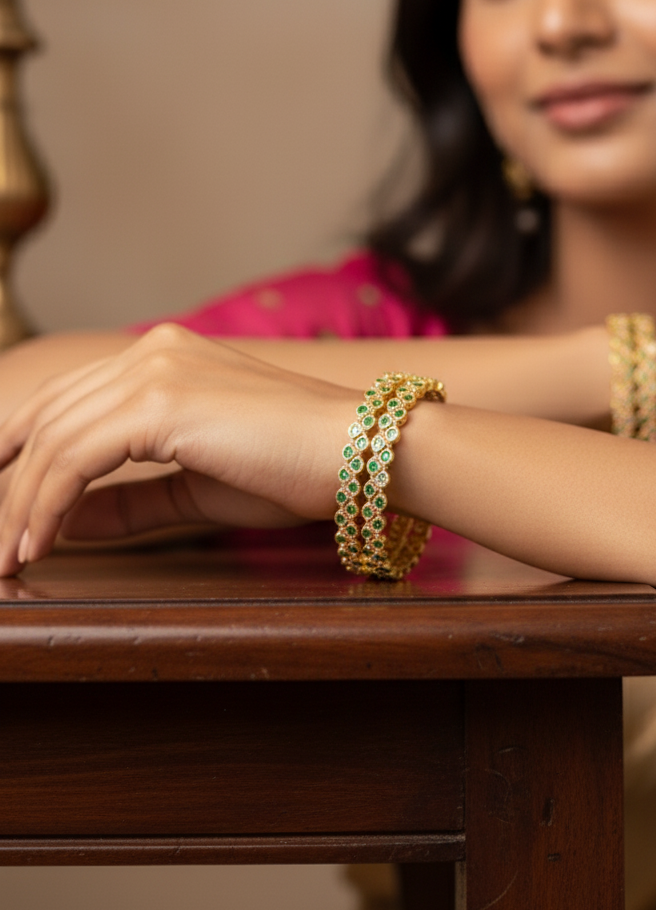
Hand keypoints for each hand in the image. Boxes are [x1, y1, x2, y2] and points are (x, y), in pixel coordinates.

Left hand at [0, 324, 355, 573]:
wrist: (365, 452)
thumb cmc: (299, 468)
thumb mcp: (198, 487)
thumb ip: (131, 498)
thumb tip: (70, 520)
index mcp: (162, 358)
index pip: (67, 402)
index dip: (21, 454)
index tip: (6, 509)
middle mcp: (151, 352)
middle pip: (47, 417)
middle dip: (9, 482)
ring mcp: (155, 370)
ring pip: (52, 440)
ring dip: (22, 506)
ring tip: (10, 556)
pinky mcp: (161, 403)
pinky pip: (75, 459)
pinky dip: (47, 505)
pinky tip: (39, 544)